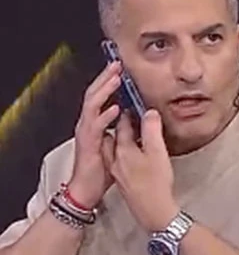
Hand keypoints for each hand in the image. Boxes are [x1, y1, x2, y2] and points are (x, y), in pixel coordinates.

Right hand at [67, 62, 122, 207]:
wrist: (87, 189)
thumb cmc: (101, 169)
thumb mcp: (116, 145)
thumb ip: (124, 131)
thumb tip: (135, 118)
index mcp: (96, 123)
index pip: (101, 96)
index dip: (110, 82)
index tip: (121, 69)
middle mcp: (88, 124)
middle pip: (95, 94)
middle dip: (106, 78)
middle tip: (118, 64)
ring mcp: (86, 133)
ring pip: (92, 105)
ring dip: (105, 90)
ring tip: (115, 79)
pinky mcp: (88, 144)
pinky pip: (96, 127)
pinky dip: (105, 116)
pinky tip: (115, 109)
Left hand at [101, 109, 178, 231]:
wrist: (152, 211)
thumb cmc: (156, 184)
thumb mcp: (157, 153)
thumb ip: (151, 130)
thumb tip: (149, 113)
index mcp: (123, 149)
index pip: (122, 124)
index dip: (128, 111)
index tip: (134, 102)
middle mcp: (116, 159)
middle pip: (117, 135)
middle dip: (123, 123)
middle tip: (133, 113)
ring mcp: (118, 171)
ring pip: (117, 147)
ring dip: (124, 137)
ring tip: (135, 131)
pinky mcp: (124, 181)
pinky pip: (121, 158)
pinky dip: (126, 150)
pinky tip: (137, 153)